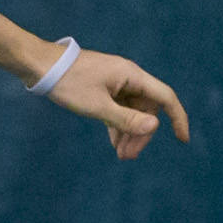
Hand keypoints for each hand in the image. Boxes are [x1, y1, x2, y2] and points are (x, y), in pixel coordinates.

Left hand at [47, 47, 190, 159]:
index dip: (178, 118)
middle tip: (128, 156)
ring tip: (121, 155)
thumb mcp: (97, 106)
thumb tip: (154, 127)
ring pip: (132, 111)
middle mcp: (128, 77)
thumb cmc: (68, 82)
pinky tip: (114, 142)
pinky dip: (117, 125)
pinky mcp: (103, 87)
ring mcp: (115, 82)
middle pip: (147, 109)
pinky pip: (118, 108)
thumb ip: (125, 119)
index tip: (182, 140)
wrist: (39, 65)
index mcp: (132, 76)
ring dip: (129, 132)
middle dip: (141, 134)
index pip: (165, 98)